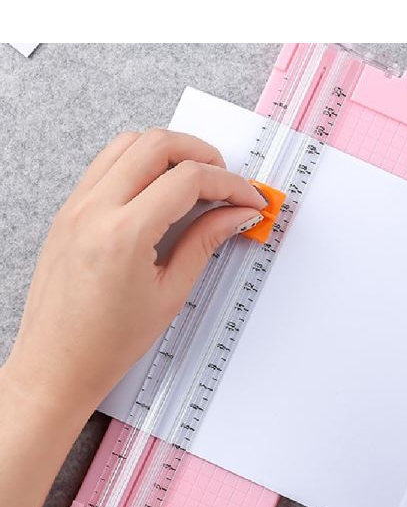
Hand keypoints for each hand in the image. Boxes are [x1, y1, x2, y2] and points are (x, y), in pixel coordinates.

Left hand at [2, 129, 266, 414]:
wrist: (57, 364)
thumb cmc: (106, 342)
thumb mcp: (170, 293)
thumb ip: (205, 243)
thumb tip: (235, 216)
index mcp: (123, 235)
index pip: (189, 181)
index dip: (230, 184)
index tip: (248, 198)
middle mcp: (94, 210)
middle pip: (158, 144)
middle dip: (202, 153)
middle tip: (226, 180)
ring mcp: (76, 206)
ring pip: (129, 142)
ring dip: (170, 150)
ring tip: (195, 178)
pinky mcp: (69, 210)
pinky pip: (107, 162)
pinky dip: (140, 162)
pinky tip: (160, 188)